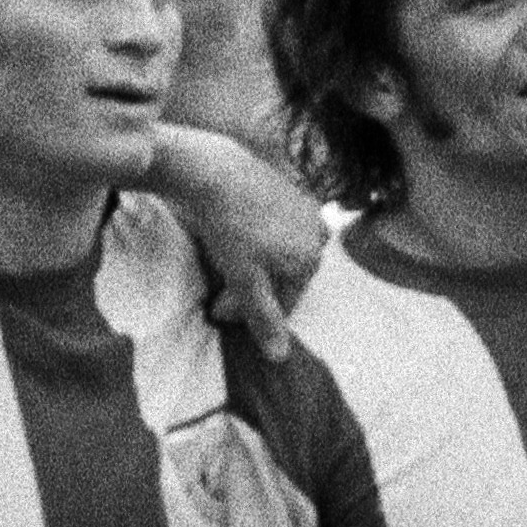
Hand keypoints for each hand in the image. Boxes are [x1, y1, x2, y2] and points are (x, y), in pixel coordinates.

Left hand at [151, 125, 325, 361]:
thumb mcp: (243, 279)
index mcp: (310, 259)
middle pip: (282, 277)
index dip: (248, 313)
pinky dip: (255, 240)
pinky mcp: (286, 188)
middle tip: (217, 293)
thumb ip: (263, 318)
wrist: (210, 170)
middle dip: (251, 289)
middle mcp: (316, 234)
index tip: (217, 311)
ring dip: (254, 266)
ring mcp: (304, 209)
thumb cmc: (228, 227)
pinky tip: (230, 235)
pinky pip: (273, 227)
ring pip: (277, 253)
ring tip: (222, 265)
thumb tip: (281, 357)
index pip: (283, 303)